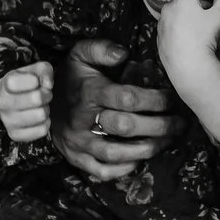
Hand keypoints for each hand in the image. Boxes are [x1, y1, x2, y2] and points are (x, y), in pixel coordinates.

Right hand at [0, 61, 54, 142]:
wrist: (10, 100)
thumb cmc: (27, 83)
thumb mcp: (36, 70)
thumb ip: (44, 70)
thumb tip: (48, 84)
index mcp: (6, 83)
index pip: (17, 82)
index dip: (34, 81)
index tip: (37, 81)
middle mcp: (3, 103)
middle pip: (36, 99)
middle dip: (46, 95)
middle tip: (45, 94)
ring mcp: (7, 120)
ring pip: (40, 115)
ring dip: (46, 109)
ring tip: (41, 106)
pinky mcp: (15, 135)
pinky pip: (41, 130)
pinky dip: (45, 123)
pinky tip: (39, 118)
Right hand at [52, 37, 181, 181]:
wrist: (39, 102)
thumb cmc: (70, 77)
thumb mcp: (80, 54)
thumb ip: (101, 49)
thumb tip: (124, 54)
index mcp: (89, 92)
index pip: (128, 98)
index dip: (155, 101)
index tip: (172, 99)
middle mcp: (83, 119)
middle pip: (127, 127)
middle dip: (160, 126)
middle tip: (180, 123)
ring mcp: (78, 142)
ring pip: (116, 153)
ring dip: (147, 149)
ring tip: (168, 141)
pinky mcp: (75, 157)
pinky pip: (101, 171)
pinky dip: (123, 169)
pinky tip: (140, 159)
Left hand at [154, 0, 219, 74]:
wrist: (187, 67)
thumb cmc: (203, 37)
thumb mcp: (219, 16)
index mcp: (181, 0)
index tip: (212, 2)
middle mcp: (168, 10)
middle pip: (191, 6)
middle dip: (210, 16)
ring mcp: (162, 26)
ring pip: (185, 22)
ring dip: (200, 28)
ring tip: (216, 42)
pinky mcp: (160, 42)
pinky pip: (177, 35)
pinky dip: (188, 38)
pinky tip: (199, 49)